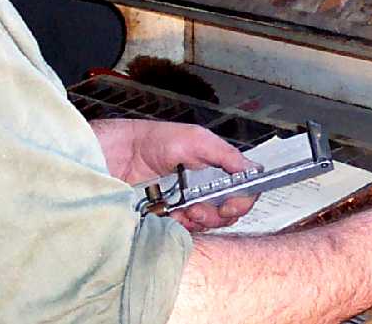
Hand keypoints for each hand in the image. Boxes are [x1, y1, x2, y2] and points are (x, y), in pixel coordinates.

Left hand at [90, 119, 257, 231]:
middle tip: (199, 209)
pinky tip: (171, 215)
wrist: (120, 154)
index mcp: (218, 168)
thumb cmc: (155, 141)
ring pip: (209, 224)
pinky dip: (181, 226)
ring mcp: (190, 203)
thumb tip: (251, 169)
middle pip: (228, 213)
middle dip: (217, 215)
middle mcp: (208, 187)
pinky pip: (186, 231)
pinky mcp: (173, 216)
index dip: (242, 201)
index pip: (244, 190)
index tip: (230, 206)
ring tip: (183, 211)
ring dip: (199, 221)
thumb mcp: (196, 140)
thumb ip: (226, 155)